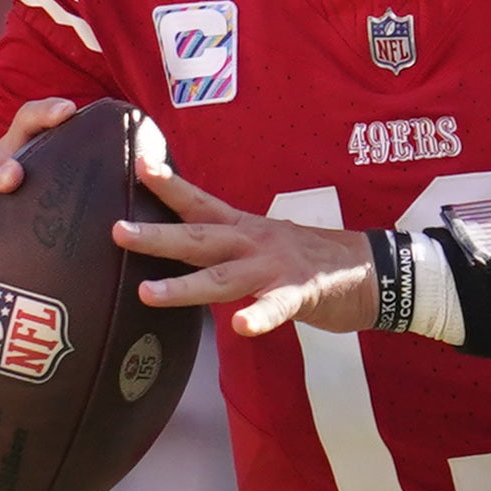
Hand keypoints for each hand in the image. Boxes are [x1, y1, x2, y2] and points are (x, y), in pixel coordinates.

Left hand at [115, 146, 373, 337]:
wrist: (373, 270)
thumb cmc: (310, 261)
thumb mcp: (264, 244)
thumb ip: (227, 249)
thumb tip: (183, 252)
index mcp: (245, 228)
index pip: (201, 203)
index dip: (170, 185)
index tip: (138, 164)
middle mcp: (255, 242)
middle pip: (199, 238)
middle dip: (157, 236)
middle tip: (117, 232)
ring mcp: (277, 268)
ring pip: (222, 277)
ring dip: (184, 286)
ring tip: (148, 293)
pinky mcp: (301, 294)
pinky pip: (276, 308)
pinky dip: (258, 317)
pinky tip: (240, 327)